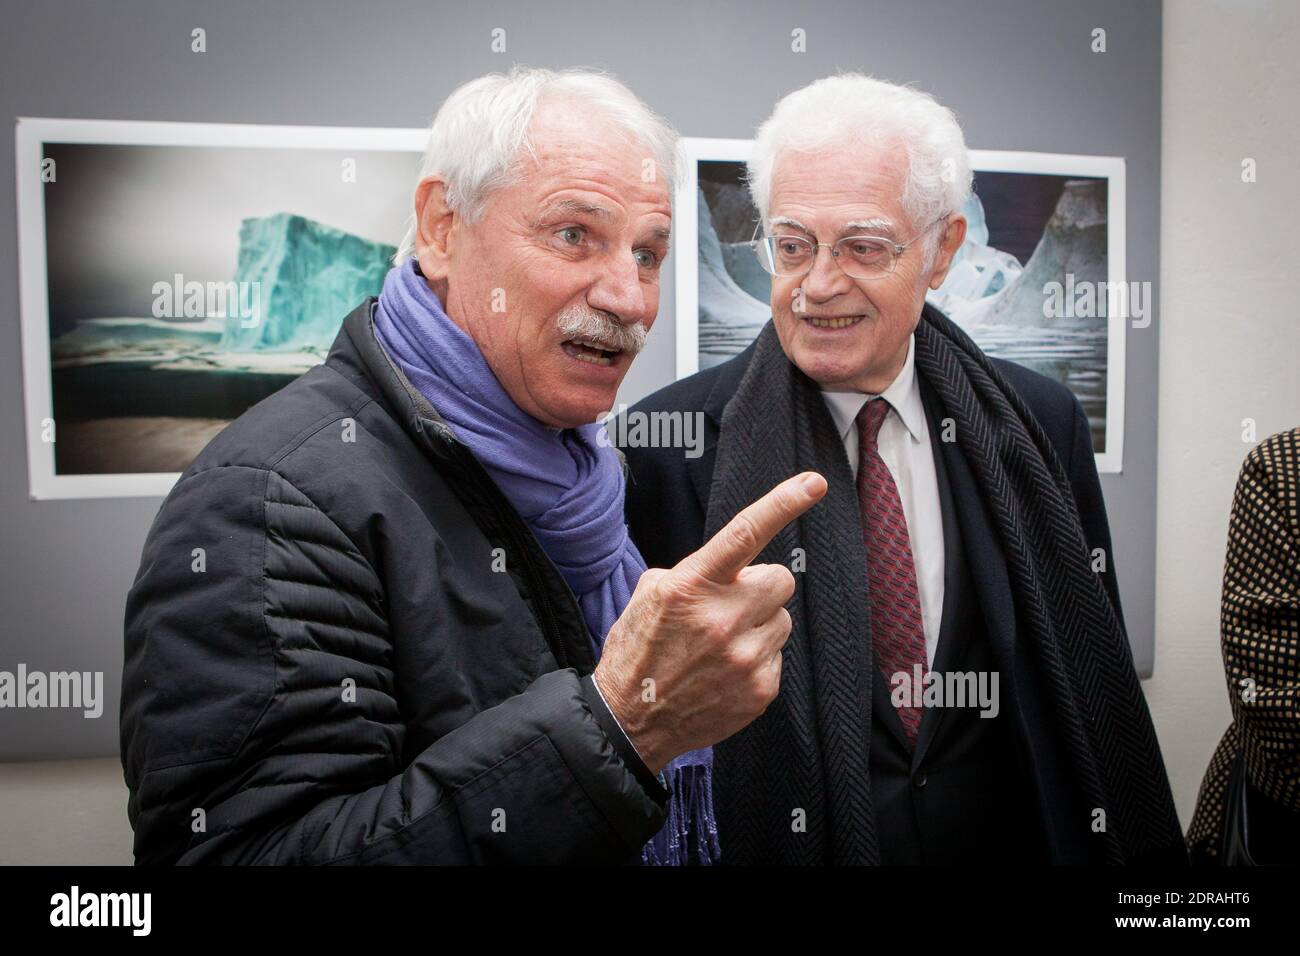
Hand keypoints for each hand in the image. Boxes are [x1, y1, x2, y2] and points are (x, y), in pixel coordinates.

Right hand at [594, 471, 826, 773]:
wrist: (630, 720)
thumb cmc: (638, 652)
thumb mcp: (649, 595)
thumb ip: (692, 571)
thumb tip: (727, 566)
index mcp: (691, 585)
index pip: (745, 533)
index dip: (783, 503)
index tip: (813, 483)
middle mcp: (722, 617)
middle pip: (779, 579)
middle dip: (760, 587)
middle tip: (730, 607)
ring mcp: (745, 656)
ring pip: (782, 618)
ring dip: (759, 625)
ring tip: (722, 646)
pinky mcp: (761, 688)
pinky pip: (777, 655)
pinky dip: (757, 660)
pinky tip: (725, 673)